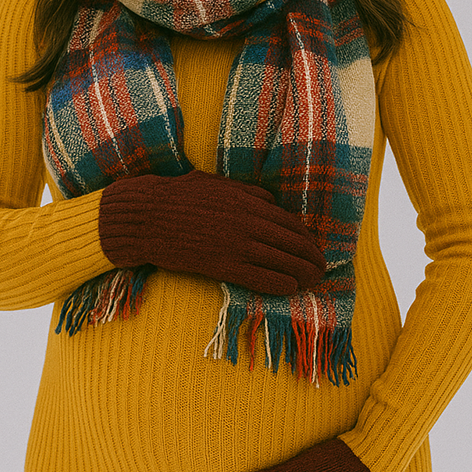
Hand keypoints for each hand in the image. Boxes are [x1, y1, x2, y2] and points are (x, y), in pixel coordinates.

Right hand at [98, 169, 325, 295]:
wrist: (148, 216)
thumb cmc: (179, 196)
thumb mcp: (217, 183)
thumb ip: (248, 191)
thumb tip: (271, 200)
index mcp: (249, 201)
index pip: (289, 222)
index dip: (306, 237)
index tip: (314, 246)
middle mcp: (249, 222)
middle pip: (292, 243)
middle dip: (311, 257)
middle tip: (323, 267)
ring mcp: (237, 245)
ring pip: (282, 262)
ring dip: (303, 273)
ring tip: (314, 280)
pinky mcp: (223, 266)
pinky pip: (261, 278)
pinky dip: (281, 284)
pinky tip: (291, 288)